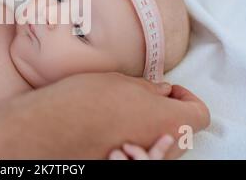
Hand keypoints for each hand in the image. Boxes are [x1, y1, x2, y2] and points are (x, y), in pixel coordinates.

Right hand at [0, 73, 209, 158]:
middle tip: (142, 96)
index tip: (167, 91)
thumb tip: (161, 92)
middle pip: (181, 132)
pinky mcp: (117, 163)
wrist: (46, 130)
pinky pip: (137, 149)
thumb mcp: (120, 82)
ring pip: (159, 143)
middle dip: (167, 111)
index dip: (186, 97)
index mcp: (168, 122)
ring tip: (122, 109)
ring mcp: (138, 160)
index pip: (199, 114)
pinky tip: (110, 124)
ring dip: (149, 125)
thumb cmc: (82, 102)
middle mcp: (160, 147)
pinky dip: (132, 137)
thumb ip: (149, 88)